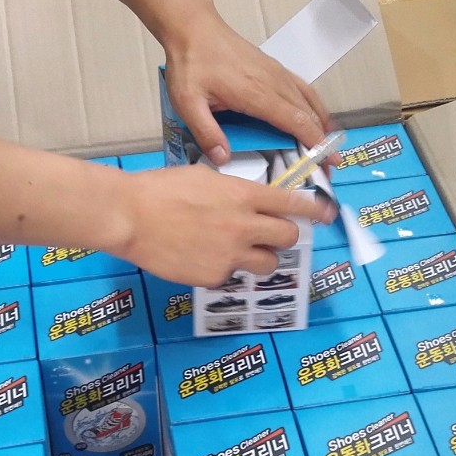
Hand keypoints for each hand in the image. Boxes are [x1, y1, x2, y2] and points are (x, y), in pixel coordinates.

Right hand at [111, 164, 334, 286]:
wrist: (129, 216)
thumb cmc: (160, 190)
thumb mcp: (204, 178)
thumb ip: (233, 192)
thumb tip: (248, 201)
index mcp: (243, 196)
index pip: (292, 203)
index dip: (314, 210)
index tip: (326, 214)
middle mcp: (243, 226)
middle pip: (289, 237)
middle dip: (285, 236)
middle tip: (273, 235)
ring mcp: (230, 255)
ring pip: (268, 264)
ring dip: (261, 257)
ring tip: (239, 251)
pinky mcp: (213, 277)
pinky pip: (231, 276)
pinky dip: (223, 269)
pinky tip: (201, 257)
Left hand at [162, 12, 333, 163]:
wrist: (194, 28)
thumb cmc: (191, 63)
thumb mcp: (188, 102)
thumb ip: (206, 132)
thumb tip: (223, 159)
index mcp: (256, 94)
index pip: (295, 121)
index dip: (314, 142)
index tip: (327, 161)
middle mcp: (273, 82)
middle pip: (308, 114)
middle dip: (323, 141)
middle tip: (330, 165)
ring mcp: (276, 73)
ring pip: (308, 100)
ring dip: (322, 123)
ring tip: (329, 144)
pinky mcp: (273, 67)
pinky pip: (302, 87)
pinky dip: (314, 104)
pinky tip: (316, 114)